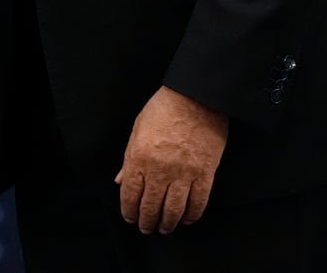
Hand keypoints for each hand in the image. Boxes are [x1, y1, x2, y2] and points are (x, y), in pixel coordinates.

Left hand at [115, 86, 228, 234]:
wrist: (196, 97)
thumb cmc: (163, 109)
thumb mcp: (137, 129)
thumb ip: (128, 158)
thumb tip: (120, 180)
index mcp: (139, 158)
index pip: (130, 194)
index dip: (129, 210)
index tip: (130, 218)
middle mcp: (160, 170)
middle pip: (151, 206)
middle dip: (147, 221)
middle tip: (147, 229)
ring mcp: (184, 173)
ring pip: (174, 209)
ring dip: (168, 223)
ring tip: (165, 229)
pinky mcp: (205, 174)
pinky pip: (198, 202)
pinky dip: (192, 215)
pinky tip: (187, 219)